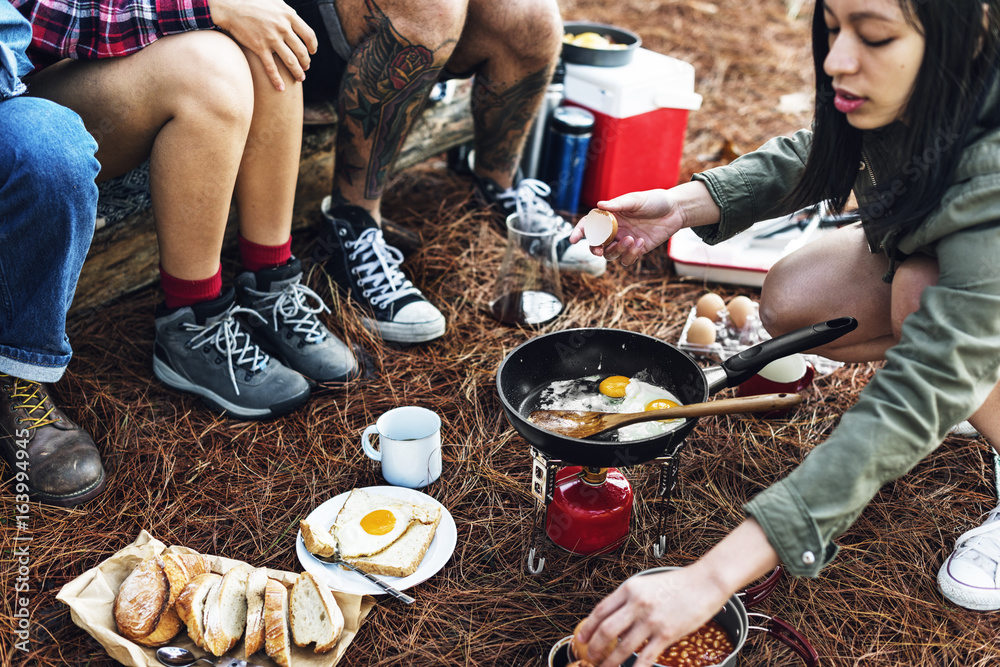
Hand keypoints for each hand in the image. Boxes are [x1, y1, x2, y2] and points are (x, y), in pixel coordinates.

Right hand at [209, 0, 318, 90]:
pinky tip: (281, 88)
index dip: (313, 46)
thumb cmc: (252, 2)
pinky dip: (277, 80)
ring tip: (300, 78)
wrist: (231, 6)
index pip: (309, 35)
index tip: (312, 51)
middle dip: (306, 62)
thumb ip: (287, 12)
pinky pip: (271, 67)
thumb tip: (297, 18)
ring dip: (297, 72)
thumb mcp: (274, 1)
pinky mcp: (259, 47)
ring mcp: (271, 39)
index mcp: (288, 16)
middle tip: (306, 67)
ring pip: (290, 61)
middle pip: (301, 51)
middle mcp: (283, 28)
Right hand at [568, 189, 685, 265]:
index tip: (573, 239)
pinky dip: (632, 254)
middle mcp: (614, 230)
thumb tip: (599, 205)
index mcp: (610, 217)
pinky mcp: (636, 250)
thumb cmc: (654, 201)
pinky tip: (642, 243)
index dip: (579, 232)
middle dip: (595, 249)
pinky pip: (627, 259)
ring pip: (610, 254)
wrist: (675, 211)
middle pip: (596, 244)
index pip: (589, 225)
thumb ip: (618, 205)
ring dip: (617, 250)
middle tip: (599, 250)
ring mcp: (624, 241)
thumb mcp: (636, 200)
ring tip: (631, 239)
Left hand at [574, 566, 731, 666]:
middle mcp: (637, 604)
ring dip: (610, 662)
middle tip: (591, 658)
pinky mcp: (667, 634)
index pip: (600, 611)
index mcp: (629, 589)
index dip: (588, 628)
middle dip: (595, 648)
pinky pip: (645, 657)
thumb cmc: (678, 583)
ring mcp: (651, 620)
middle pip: (606, 630)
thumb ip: (630, 600)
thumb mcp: (647, 584)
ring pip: (622, 647)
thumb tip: (616, 620)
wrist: (706, 582)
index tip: (581, 640)